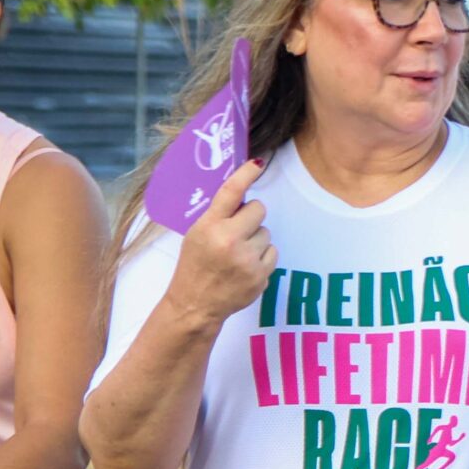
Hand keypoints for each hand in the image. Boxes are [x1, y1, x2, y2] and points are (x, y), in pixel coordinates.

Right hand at [165, 158, 276, 322]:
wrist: (196, 304)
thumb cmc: (195, 265)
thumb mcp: (197, 234)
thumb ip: (218, 216)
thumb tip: (244, 198)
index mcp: (209, 226)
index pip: (231, 192)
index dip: (246, 174)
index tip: (257, 163)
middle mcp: (230, 240)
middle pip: (259, 209)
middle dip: (251, 216)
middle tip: (239, 229)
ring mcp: (248, 259)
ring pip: (267, 233)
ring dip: (256, 240)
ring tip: (238, 254)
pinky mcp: (261, 275)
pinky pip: (273, 253)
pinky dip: (262, 257)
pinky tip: (246, 267)